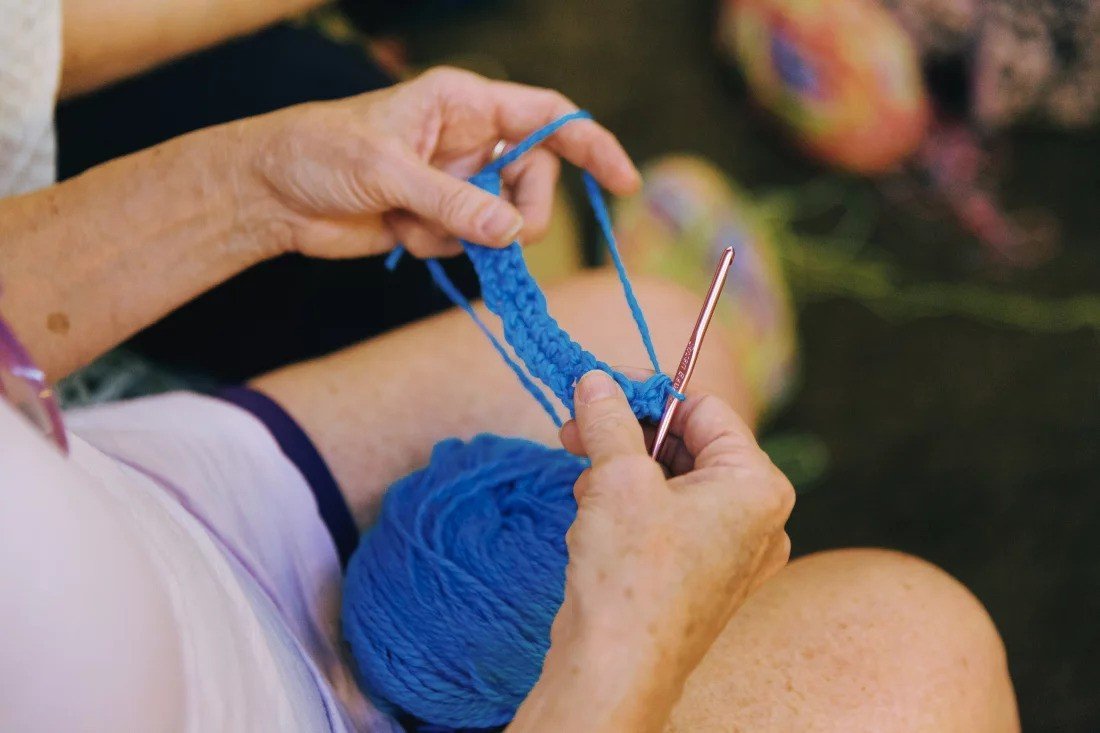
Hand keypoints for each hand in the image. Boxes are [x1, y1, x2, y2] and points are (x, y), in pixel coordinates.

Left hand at [239, 67, 640, 259]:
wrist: (271, 195)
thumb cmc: (320, 153)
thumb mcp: (388, 172)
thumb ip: (455, 204)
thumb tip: (515, 235)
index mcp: (465, 103)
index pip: (548, 116)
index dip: (591, 145)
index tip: (624, 183)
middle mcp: (470, 141)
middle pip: (535, 181)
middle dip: (521, 214)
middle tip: (500, 238)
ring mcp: (457, 183)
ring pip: (504, 221)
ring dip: (469, 237)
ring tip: (416, 224)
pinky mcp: (440, 220)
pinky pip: (471, 246)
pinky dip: (442, 248)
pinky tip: (399, 232)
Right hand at [523, 371, 793, 731]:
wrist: (616, 669)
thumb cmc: (631, 573)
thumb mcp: (616, 476)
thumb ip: (609, 418)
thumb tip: (595, 380)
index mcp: (758, 485)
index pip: (706, 410)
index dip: (649, 393)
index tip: (600, 388)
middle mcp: (758, 518)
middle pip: (691, 445)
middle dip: (629, 433)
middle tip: (576, 427)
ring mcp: (732, 552)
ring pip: (675, 482)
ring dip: (624, 469)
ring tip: (582, 479)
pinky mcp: (702, 577)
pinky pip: (671, 519)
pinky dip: (632, 506)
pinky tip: (594, 512)